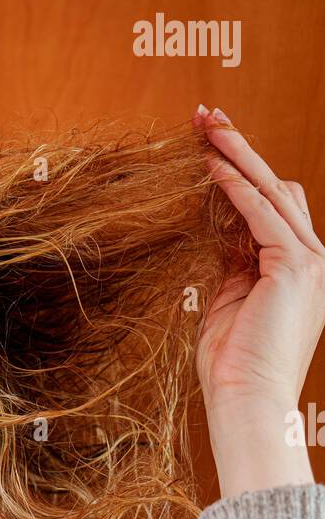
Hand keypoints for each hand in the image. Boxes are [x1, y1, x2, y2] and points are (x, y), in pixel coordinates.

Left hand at [192, 105, 324, 493]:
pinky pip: (262, 213)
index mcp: (299, 269)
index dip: (241, 171)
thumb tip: (221, 233)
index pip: (272, 205)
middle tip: (207, 116)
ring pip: (273, 190)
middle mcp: (313, 260)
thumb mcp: (229, 303)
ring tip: (205, 127)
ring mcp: (310, 262)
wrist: (246, 403)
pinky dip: (236, 187)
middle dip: (240, 148)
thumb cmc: (232, 367)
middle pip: (277, 186)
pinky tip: (211, 167)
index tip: (209, 145)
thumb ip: (233, 265)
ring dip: (237, 154)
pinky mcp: (295, 267)